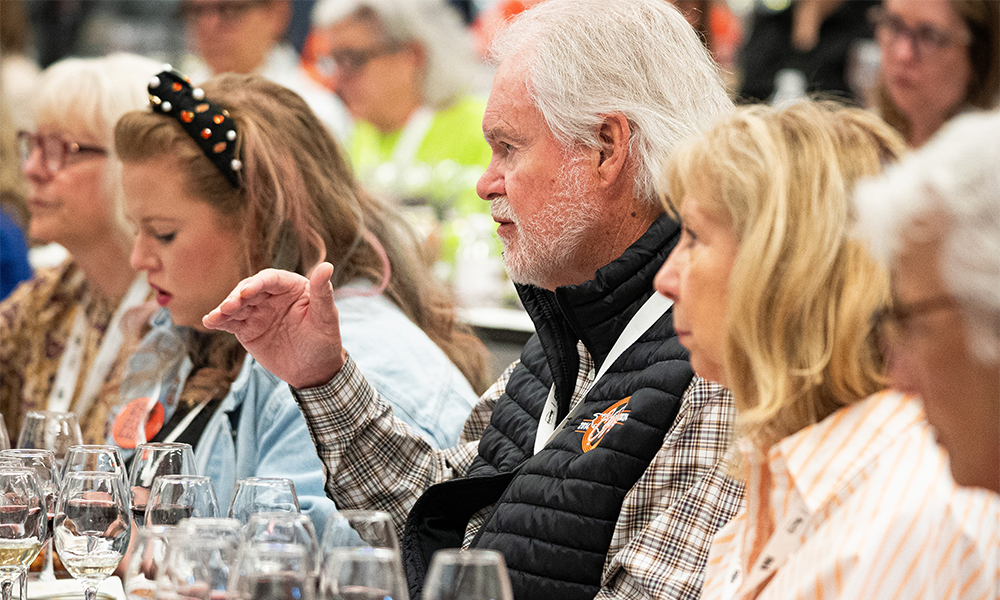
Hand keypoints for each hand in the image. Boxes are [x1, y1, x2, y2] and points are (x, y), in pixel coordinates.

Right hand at [202, 263, 345, 387]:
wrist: (314, 371)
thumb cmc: (325, 340)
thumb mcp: (326, 318)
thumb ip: (322, 292)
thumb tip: (327, 266)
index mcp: (291, 287)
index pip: (271, 280)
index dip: (258, 283)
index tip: (247, 292)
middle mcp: (271, 296)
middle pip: (249, 290)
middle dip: (237, 296)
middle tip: (229, 306)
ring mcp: (257, 312)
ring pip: (237, 305)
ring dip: (225, 309)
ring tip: (217, 316)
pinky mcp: (246, 329)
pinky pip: (230, 323)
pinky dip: (218, 321)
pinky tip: (209, 322)